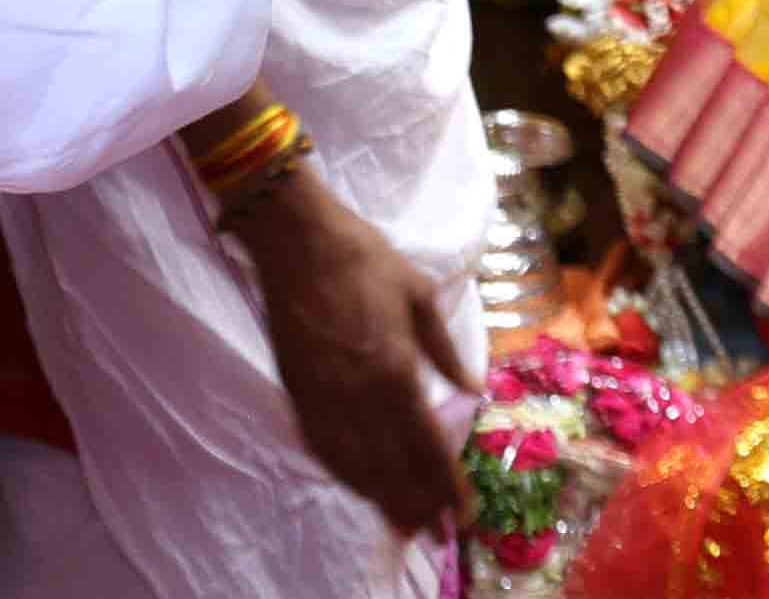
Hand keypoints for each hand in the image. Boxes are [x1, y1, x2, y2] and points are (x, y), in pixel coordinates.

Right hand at [225, 163, 471, 536]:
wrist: (295, 237)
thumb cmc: (363, 256)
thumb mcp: (419, 292)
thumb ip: (444, 347)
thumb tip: (473, 386)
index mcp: (395, 368)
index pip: (427, 444)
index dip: (447, 485)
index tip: (463, 513)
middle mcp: (359, 394)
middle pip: (393, 466)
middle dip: (419, 504)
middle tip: (438, 532)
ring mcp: (323, 395)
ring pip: (355, 464)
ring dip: (382, 498)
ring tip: (404, 524)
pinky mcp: (296, 389)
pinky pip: (321, 446)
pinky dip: (343, 473)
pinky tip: (358, 485)